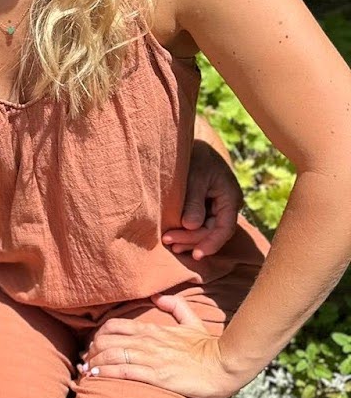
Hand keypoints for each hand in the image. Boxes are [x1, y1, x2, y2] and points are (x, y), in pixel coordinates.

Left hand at [80, 294, 251, 397]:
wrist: (224, 365)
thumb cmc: (208, 347)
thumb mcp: (192, 321)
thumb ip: (175, 306)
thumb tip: (158, 295)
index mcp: (153, 330)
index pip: (115, 326)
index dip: (98, 335)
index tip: (93, 345)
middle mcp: (148, 342)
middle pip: (107, 341)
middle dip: (91, 351)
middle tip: (86, 360)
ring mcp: (151, 358)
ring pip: (111, 355)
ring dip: (94, 363)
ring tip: (86, 371)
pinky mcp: (156, 375)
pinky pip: (123, 372)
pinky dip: (105, 373)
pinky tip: (96, 377)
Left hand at [162, 142, 242, 259]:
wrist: (187, 142)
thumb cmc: (193, 156)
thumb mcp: (194, 176)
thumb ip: (194, 201)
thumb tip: (191, 226)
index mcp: (230, 197)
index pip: (225, 228)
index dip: (211, 243)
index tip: (197, 255)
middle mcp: (226, 205)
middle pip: (212, 232)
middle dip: (192, 240)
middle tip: (168, 241)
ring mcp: (215, 207)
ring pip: (205, 231)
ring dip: (188, 239)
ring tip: (169, 243)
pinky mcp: (204, 207)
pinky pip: (198, 225)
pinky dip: (186, 232)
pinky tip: (173, 238)